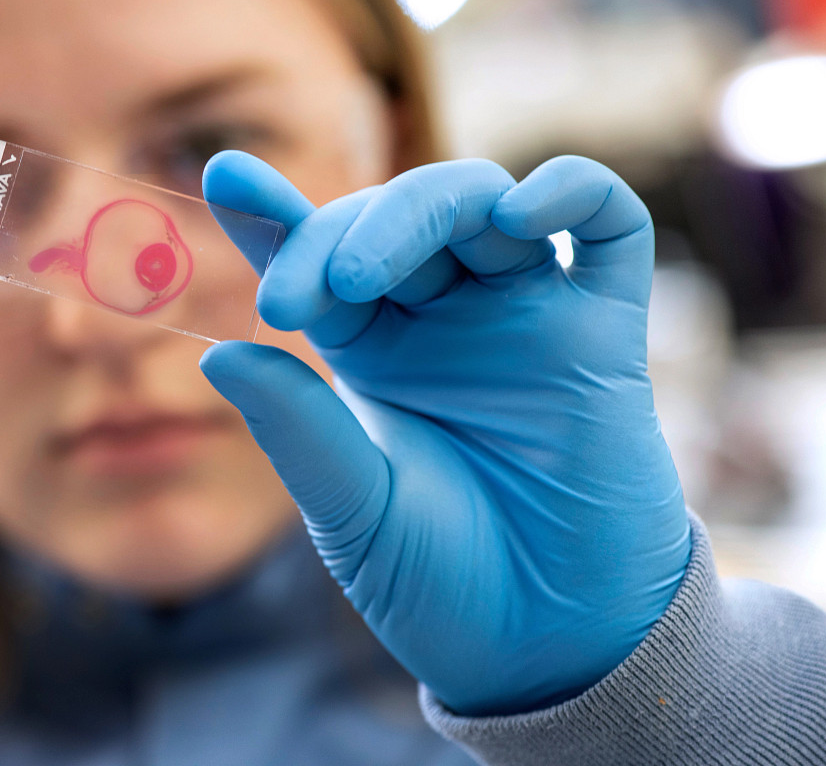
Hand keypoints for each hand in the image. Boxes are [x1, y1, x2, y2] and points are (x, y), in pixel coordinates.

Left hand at [199, 152, 690, 715]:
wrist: (546, 648)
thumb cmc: (439, 582)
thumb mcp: (350, 509)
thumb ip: (294, 427)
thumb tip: (219, 352)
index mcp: (372, 351)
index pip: (318, 257)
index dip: (273, 215)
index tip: (225, 177)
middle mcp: (444, 319)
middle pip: (394, 217)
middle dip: (338, 234)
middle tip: (292, 299)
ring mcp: (523, 315)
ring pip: (480, 203)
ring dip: (420, 209)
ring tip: (364, 271)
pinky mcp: (603, 330)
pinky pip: (606, 226)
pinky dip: (570, 191)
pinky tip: (520, 212)